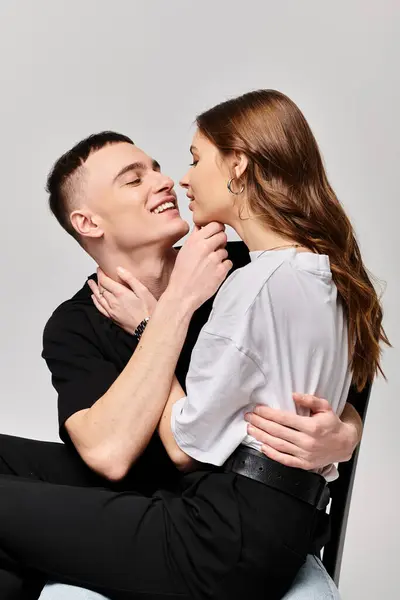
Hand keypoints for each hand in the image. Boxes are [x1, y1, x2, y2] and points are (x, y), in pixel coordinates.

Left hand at [87, 267, 156, 334]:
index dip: (101, 273)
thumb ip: (130, 279)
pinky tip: (94, 298)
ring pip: (99, 297)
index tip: (100, 268)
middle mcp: (113, 302)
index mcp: (120, 293)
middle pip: (101, 288)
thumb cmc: (149, 310)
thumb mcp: (143, 291)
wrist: (147, 328)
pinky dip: (96, 301)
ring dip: (94, 289)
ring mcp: (111, 311)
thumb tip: (119, 269)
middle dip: (98, 279)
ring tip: (90, 282)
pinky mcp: (112, 318)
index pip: (105, 281)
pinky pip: (100, 308)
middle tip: (97, 273)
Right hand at [167, 222, 231, 311]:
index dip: (217, 229)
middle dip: (220, 242)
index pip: (215, 225)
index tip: (217, 233)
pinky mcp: (221, 270)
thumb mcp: (184, 252)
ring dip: (220, 256)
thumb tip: (201, 228)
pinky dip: (224, 267)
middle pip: (223, 236)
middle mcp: (205, 247)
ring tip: (210, 265)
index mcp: (195, 241)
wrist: (182, 294)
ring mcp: (214, 259)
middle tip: (214, 250)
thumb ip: (194, 238)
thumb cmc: (181, 275)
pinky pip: (229, 263)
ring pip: (225, 250)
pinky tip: (214, 272)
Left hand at [245, 394, 360, 469]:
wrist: (345, 444)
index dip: (268, 413)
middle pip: (277, 431)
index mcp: (312, 426)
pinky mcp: (304, 464)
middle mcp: (307, 441)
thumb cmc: (332, 423)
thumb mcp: (325, 407)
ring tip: (251, 429)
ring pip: (278, 445)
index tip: (257, 409)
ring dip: (262, 437)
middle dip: (260, 423)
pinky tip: (262, 446)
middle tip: (249, 417)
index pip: (284, 419)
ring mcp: (305, 454)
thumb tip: (293, 395)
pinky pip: (285, 460)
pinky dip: (272, 454)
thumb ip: (310, 400)